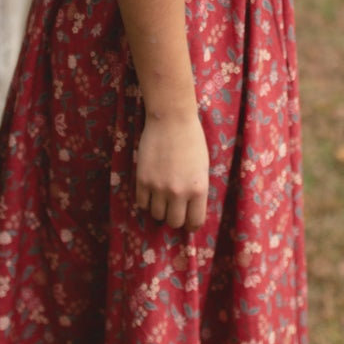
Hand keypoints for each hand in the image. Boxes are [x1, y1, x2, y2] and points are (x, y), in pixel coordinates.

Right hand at [134, 112, 209, 230]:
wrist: (171, 119)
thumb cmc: (192, 140)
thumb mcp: (202, 168)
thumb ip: (196, 190)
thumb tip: (189, 211)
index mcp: (198, 189)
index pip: (195, 222)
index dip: (191, 225)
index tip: (188, 221)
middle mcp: (179, 192)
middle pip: (174, 222)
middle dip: (175, 218)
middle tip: (174, 209)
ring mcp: (159, 187)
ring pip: (156, 215)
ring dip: (159, 209)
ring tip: (161, 198)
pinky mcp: (142, 180)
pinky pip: (141, 203)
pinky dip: (146, 201)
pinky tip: (150, 191)